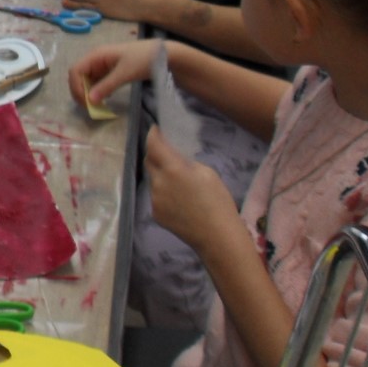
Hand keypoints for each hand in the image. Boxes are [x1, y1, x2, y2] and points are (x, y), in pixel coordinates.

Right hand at [67, 40, 159, 109]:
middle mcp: (96, 59)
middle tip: (89, 107)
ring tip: (96, 106)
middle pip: (78, 76)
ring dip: (88, 93)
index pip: (76, 70)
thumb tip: (90, 101)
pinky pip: (97, 82)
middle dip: (80, 91)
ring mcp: (102, 65)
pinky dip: (97, 91)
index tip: (85, 102)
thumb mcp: (124, 73)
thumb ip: (106, 86)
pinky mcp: (110, 71)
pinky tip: (104, 99)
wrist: (162, 54)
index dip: (76, 86)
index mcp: (96, 55)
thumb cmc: (143, 59)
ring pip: (87, 80)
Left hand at [142, 126, 239, 251]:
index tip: (155, 129)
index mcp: (172, 169)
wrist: (217, 237)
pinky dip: (163, 191)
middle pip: (149, 161)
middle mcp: (158, 183)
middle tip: (165, 151)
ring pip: (152, 180)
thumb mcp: (207, 173)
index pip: (153, 145)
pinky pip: (155, 196)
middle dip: (154, 154)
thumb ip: (186, 163)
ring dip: (160, 174)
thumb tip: (175, 160)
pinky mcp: (155, 213)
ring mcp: (154, 200)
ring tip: (176, 179)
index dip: (152, 135)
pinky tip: (178, 199)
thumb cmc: (218, 202)